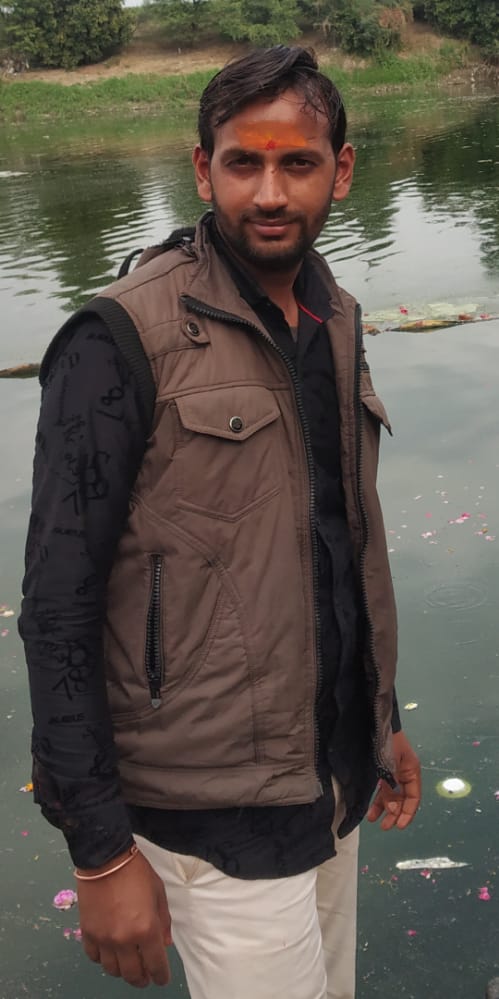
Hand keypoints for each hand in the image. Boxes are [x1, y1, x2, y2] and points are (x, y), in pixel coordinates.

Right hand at [78, 847, 171, 987]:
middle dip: (142, 979)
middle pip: (133, 974)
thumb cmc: (136, 872)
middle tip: (146, 977)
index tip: (162, 978)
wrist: (105, 858)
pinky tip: (109, 952)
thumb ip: (163, 922)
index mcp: (146, 930)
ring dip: (122, 971)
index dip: (161, 976)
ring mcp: (104, 938)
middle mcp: (124, 940)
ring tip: (128, 965)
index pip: (156, 965)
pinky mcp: (88, 933)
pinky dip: (103, 959)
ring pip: (112, 970)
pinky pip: (94, 957)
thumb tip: (164, 944)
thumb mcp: (159, 893)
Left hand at [366, 730, 420, 830]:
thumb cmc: (387, 741)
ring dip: (384, 808)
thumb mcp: (390, 765)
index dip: (408, 813)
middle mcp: (404, 774)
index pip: (413, 798)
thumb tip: (391, 810)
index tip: (399, 826)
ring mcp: (393, 771)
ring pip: (391, 795)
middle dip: (395, 813)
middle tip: (385, 827)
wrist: (375, 720)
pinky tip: (370, 809)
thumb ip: (391, 788)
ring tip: (373, 820)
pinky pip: (383, 788)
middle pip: (402, 799)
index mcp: (412, 772)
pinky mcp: (382, 768)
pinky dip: (378, 798)